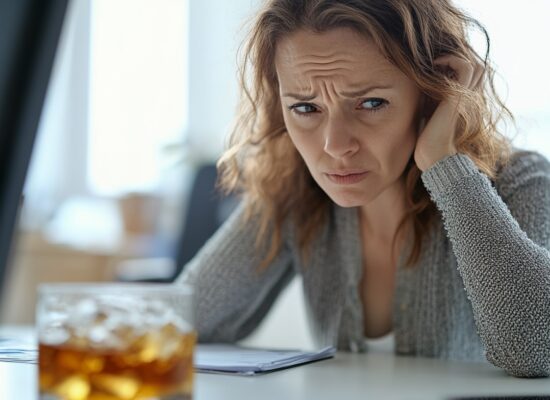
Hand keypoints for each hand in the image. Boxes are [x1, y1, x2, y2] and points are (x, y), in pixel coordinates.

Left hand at [414, 54, 483, 171]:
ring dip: (453, 57)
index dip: (453, 63)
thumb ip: (430, 98)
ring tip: (434, 61)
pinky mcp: (459, 97)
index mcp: (463, 101)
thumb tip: (414, 83)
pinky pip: (465, 67)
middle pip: (474, 65)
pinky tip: (434, 65)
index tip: (431, 64)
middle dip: (454, 59)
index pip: (468, 73)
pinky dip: (451, 60)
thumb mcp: (427, 112)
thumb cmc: (425, 139)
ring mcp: (466, 96)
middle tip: (432, 61)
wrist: (432, 156)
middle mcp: (469, 97)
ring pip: (473, 63)